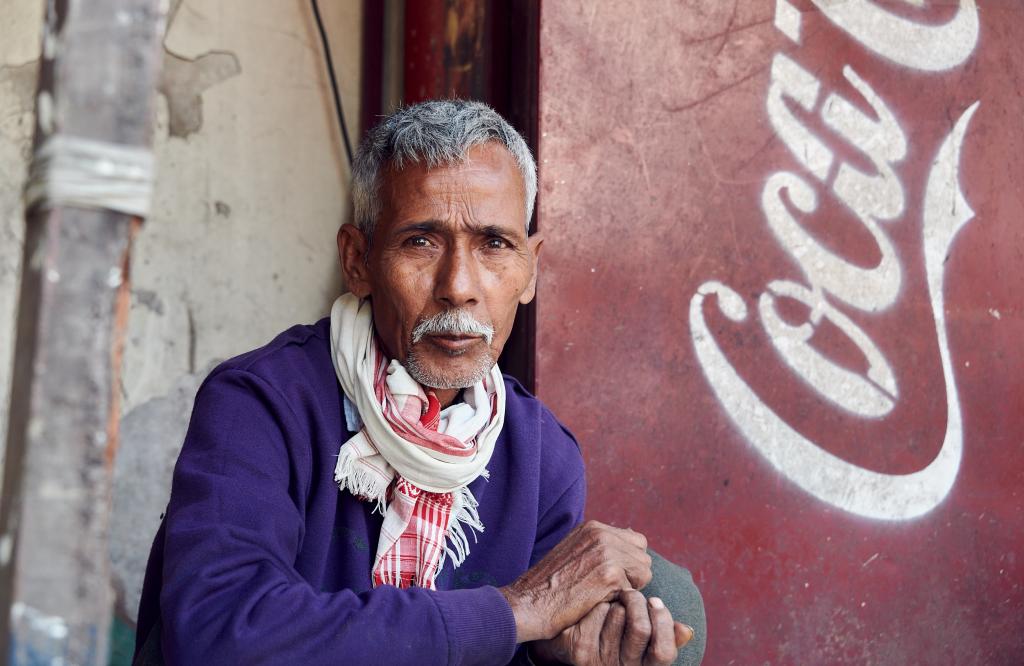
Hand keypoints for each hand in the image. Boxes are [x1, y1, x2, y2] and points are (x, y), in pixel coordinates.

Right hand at [499, 521, 652, 642]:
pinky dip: (619, 601)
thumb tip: (633, 536)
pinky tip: (596, 603)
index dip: (628, 563)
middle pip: (644, 556)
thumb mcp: (573, 552)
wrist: (528, 604)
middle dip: (632, 575)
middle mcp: (601, 534)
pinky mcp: (609, 575)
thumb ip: (601, 544)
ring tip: (600, 595)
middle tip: (606, 590)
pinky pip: (633, 591)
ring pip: (644, 573)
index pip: (637, 541)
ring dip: (628, 588)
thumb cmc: (549, 586)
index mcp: (593, 527)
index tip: (609, 577)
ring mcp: (606, 552)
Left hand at [530, 591, 693, 664]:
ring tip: (607, 596)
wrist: (561, 636)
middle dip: (636, 600)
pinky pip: (596, 612)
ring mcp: (600, 662)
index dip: (663, 624)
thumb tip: (687, 630)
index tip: (655, 600)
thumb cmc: (604, 631)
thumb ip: (661, 632)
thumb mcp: (635, 633)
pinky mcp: (581, 652)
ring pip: (617, 615)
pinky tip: (589, 601)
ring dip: (613, 597)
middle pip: (640, 629)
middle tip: (629, 590)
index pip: (663, 653)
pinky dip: (595, 599)